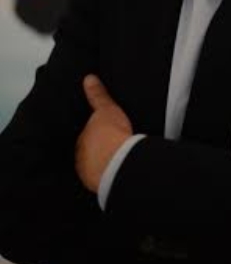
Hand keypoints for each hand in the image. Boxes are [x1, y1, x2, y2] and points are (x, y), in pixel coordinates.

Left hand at [75, 74, 132, 192]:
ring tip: (112, 162)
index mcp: (81, 139)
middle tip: (108, 148)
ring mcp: (87, 173)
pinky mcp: (97, 185)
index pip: (83, 137)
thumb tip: (88, 79)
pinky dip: (106, 176)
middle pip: (86, 153)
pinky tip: (115, 173)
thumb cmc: (112, 135)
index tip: (100, 135)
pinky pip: (100, 179)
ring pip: (91, 167)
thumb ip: (98, 95)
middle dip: (94, 151)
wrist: (119, 162)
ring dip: (99, 165)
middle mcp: (80, 157)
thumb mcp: (107, 109)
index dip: (92, 135)